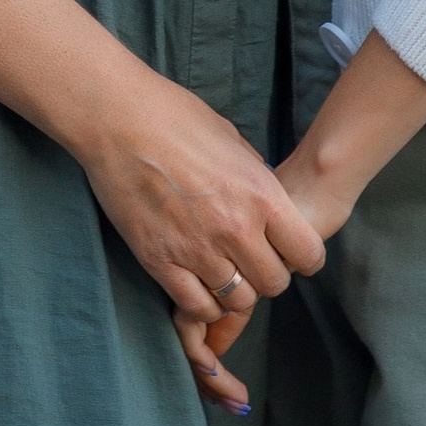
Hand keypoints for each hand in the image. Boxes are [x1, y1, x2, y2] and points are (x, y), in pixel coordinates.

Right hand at [74, 64, 322, 412]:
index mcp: (261, 194)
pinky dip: (203, 304)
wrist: (118, 119)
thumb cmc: (176, 117)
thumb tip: (267, 204)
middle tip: (252, 261)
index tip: (293, 255)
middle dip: (268, 275)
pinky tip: (199, 285)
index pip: (307, 254)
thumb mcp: (233, 142)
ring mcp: (197, 249)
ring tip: (223, 271)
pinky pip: (197, 307)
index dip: (304, 258)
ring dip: (235, 291)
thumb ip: (255, 180)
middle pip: (274, 284)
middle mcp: (235, 228)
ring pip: (238, 302)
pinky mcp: (160, 262)